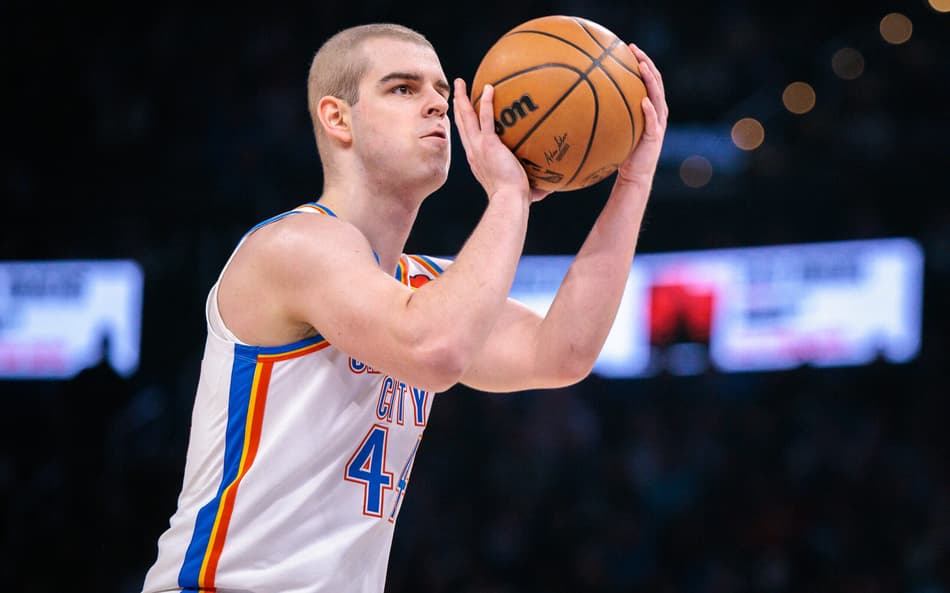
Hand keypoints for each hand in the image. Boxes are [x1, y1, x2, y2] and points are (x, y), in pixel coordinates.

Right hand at [453, 79, 549, 202]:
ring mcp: (478, 147)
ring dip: (462, 99)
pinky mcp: (487, 144)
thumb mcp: (523, 189)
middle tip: (457, 92)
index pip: (468, 139)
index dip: (464, 125)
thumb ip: (536, 184)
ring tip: (460, 83)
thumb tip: (554, 186)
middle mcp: (474, 152)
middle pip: (461, 124)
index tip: (465, 115)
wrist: (509, 200)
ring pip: (466, 118)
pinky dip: (486, 102)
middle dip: (458, 107)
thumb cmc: (516, 200)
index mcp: (478, 161)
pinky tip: (489, 87)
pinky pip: (485, 118)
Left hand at [615, 44, 668, 190]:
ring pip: (658, 97)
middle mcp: (657, 113)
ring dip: (651, 81)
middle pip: (656, 82)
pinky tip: (644, 101)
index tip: (630, 47)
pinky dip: (650, 111)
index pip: (650, 79)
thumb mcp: (615, 128)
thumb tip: (581, 100)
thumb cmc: (622, 152)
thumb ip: (608, 114)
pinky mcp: (654, 138)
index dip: (643, 62)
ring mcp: (657, 125)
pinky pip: (652, 122)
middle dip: (647, 64)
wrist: (634, 175)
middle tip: (636, 50)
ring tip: (643, 67)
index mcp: (651, 108)